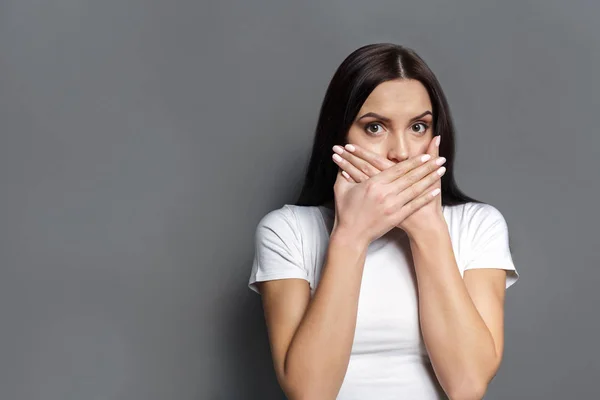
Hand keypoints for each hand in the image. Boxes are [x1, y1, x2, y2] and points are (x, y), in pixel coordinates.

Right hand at [331, 136, 445, 238]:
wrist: (350, 234)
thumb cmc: (345, 211)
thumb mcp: (341, 188)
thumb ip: (342, 172)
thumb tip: (341, 160)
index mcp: (373, 184)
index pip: (398, 169)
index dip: (413, 162)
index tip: (425, 155)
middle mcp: (385, 194)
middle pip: (411, 177)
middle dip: (427, 167)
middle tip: (440, 159)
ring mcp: (392, 206)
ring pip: (415, 189)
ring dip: (430, 179)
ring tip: (441, 170)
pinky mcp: (396, 217)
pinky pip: (414, 205)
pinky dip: (426, 197)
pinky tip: (436, 190)